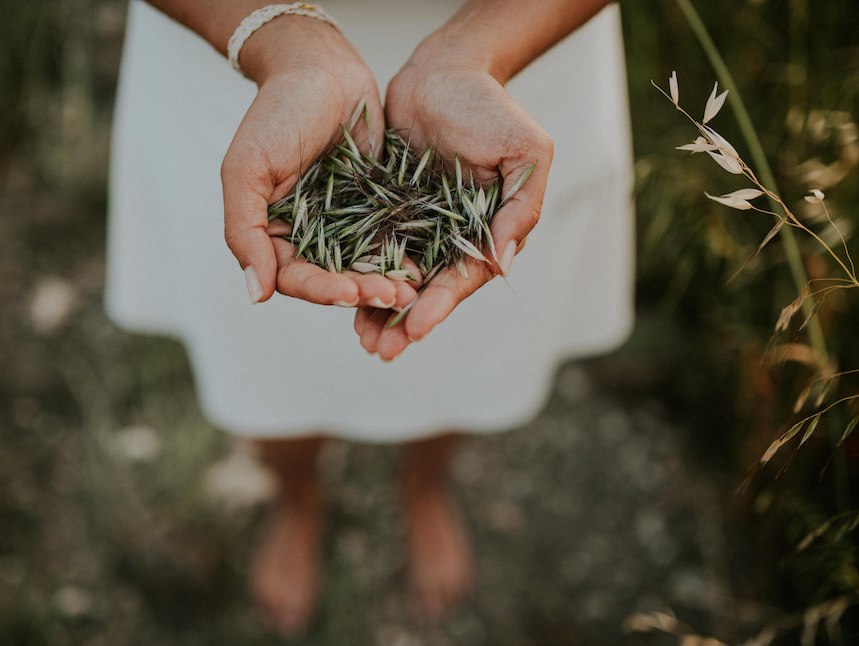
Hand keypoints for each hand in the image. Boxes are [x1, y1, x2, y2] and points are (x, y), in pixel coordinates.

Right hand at [222, 18, 416, 309]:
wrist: (322, 68)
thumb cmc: (277, 112)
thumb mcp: (247, 168)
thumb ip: (244, 230)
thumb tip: (255, 294)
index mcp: (272, 232)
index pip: (293, 277)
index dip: (320, 290)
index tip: (349, 293)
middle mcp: (307, 235)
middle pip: (332, 280)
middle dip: (361, 291)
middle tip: (393, 297)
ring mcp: (343, 224)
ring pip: (363, 266)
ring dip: (384, 283)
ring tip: (411, 291)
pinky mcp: (375, 209)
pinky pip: (389, 240)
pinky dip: (403, 257)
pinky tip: (422, 268)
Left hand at [355, 52, 553, 359]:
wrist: (444, 72)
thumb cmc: (491, 107)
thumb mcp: (524, 150)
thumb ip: (521, 205)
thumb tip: (503, 263)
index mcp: (489, 231)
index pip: (464, 277)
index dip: (440, 305)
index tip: (417, 328)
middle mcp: (453, 237)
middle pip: (429, 290)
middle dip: (406, 323)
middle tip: (383, 353)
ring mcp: (419, 227)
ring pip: (398, 279)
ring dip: (381, 312)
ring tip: (363, 342)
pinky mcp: (388, 212)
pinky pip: (372, 249)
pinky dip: (359, 275)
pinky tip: (341, 298)